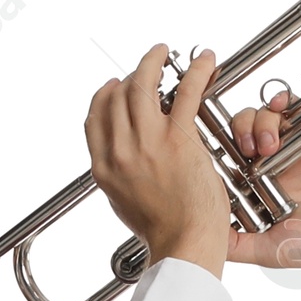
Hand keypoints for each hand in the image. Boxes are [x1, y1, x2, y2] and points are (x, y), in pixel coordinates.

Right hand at [85, 45, 228, 276]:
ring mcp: (147, 143)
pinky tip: (205, 62)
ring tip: (165, 53)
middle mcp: (120, 152)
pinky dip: (197, 71)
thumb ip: (119, 176)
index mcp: (104, 169)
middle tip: (148, 68)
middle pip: (117, 96)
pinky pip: (186, 92)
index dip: (105, 95)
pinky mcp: (178, 139)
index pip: (95, 118)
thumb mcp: (124, 205)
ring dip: (154, 61)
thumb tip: (122, 159)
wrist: (183, 247)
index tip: (115, 85)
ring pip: (143, 84)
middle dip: (132, 76)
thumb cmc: (162, 233)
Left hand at [222, 94, 300, 300]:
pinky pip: (292, 108)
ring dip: (259, 122)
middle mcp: (266, 168)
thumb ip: (236, 245)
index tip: (211, 153)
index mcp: (252, 191)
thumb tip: (203, 239)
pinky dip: (282, 101)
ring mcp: (289, 150)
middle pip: (237, 133)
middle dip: (236, 131)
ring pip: (260, 117)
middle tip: (247, 147)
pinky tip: (280, 108)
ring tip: (270, 144)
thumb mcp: (269, 251)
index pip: (224, 162)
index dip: (214, 151)